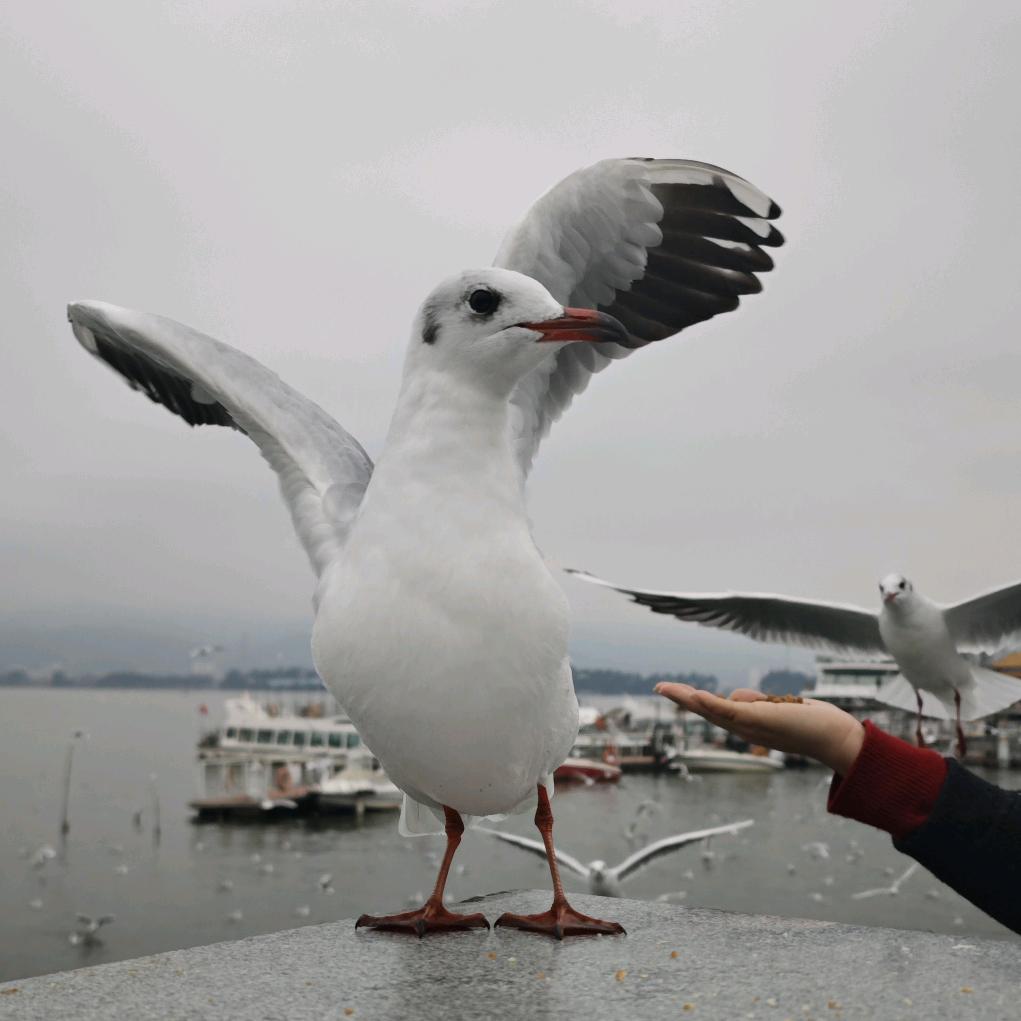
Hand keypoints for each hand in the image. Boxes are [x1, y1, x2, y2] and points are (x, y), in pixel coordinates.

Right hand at [655, 683, 864, 774]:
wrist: (833, 738)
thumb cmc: (809, 723)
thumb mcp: (776, 708)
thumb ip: (754, 702)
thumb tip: (735, 695)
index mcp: (746, 725)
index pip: (713, 710)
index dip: (691, 700)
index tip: (671, 690)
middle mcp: (743, 729)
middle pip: (705, 711)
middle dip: (680, 699)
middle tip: (658, 687)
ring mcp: (748, 725)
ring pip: (710, 710)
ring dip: (686, 698)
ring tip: (666, 688)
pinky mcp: (756, 720)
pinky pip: (727, 710)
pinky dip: (709, 703)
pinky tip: (695, 696)